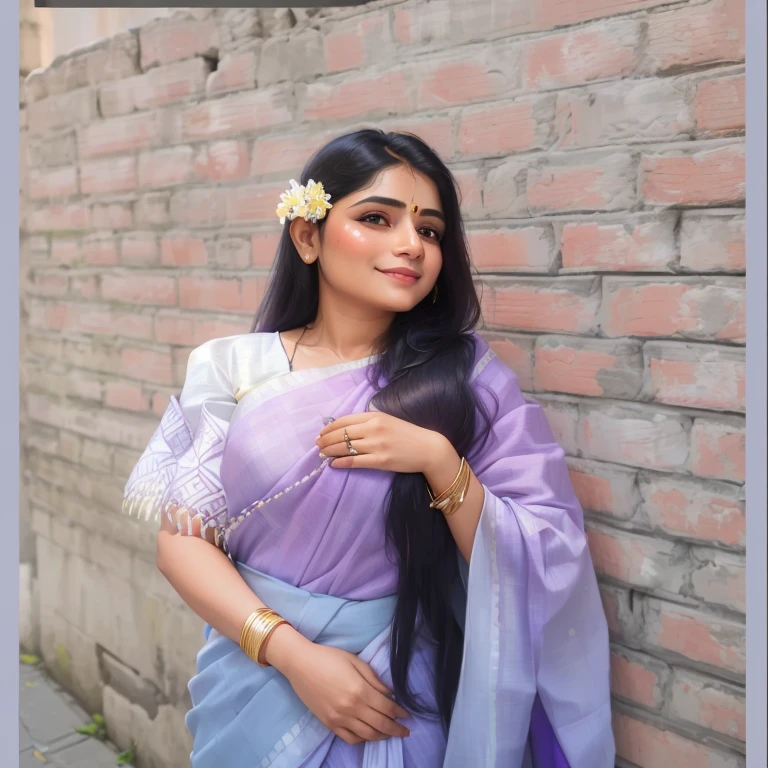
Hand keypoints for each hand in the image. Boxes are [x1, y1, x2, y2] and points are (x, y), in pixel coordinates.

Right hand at [281, 641, 409, 744]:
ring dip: (381, 736)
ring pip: (366, 735)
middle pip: (380, 724)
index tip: (407, 715)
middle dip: (395, 729)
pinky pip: (350, 738)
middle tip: (405, 731)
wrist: (300, 664)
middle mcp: (351, 708)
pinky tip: (368, 735)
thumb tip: (390, 693)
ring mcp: (339, 718)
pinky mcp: (329, 723)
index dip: (399, 713)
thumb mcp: (355, 661)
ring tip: (389, 733)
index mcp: (360, 690)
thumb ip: (374, 679)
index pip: (386, 707)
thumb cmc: (329, 657)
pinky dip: (362, 739)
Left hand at [316, 412, 450, 474]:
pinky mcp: (380, 461)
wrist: (428, 448)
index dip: (329, 428)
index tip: (321, 433)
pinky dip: (341, 462)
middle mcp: (373, 429)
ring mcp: (376, 445)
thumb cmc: (407, 434)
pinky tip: (333, 464)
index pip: (344, 421)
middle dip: (325, 440)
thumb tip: (345, 427)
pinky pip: (354, 461)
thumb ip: (368, 421)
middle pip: (341, 434)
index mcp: (374, 416)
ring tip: (322, 455)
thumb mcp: (387, 420)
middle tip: (317, 446)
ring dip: (329, 451)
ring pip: (345, 447)